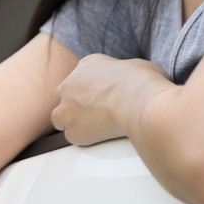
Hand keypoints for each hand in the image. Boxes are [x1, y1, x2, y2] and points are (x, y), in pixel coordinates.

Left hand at [51, 55, 171, 146]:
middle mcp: (70, 84)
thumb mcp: (138, 66)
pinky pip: (72, 137)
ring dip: (72, 122)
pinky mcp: (72, 129)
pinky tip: (98, 139)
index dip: (91, 91)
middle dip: (76, 104)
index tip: (103, 99)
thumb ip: (128, 72)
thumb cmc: (143, 82)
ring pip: (59, 117)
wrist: (139, 100)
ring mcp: (67, 107)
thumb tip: (137, 81)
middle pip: (65, 95)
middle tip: (94, 114)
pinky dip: (83, 139)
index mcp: (87, 65)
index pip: (81, 79)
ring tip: (92, 129)